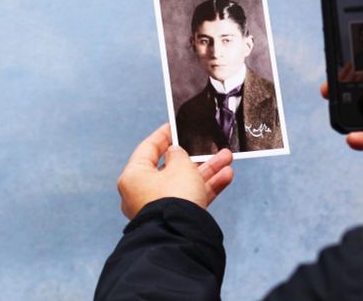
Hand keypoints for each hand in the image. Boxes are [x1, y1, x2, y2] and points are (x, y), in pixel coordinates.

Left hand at [117, 124, 234, 218]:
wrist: (180, 234)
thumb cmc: (174, 196)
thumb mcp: (180, 166)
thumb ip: (179, 155)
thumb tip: (175, 153)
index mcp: (135, 175)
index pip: (148, 149)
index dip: (163, 136)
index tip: (175, 126)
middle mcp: (143, 191)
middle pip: (172, 168)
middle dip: (196, 157)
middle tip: (210, 146)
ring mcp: (159, 206)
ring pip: (185, 183)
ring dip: (207, 171)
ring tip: (227, 160)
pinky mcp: (174, 217)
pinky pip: (191, 197)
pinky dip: (207, 187)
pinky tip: (226, 177)